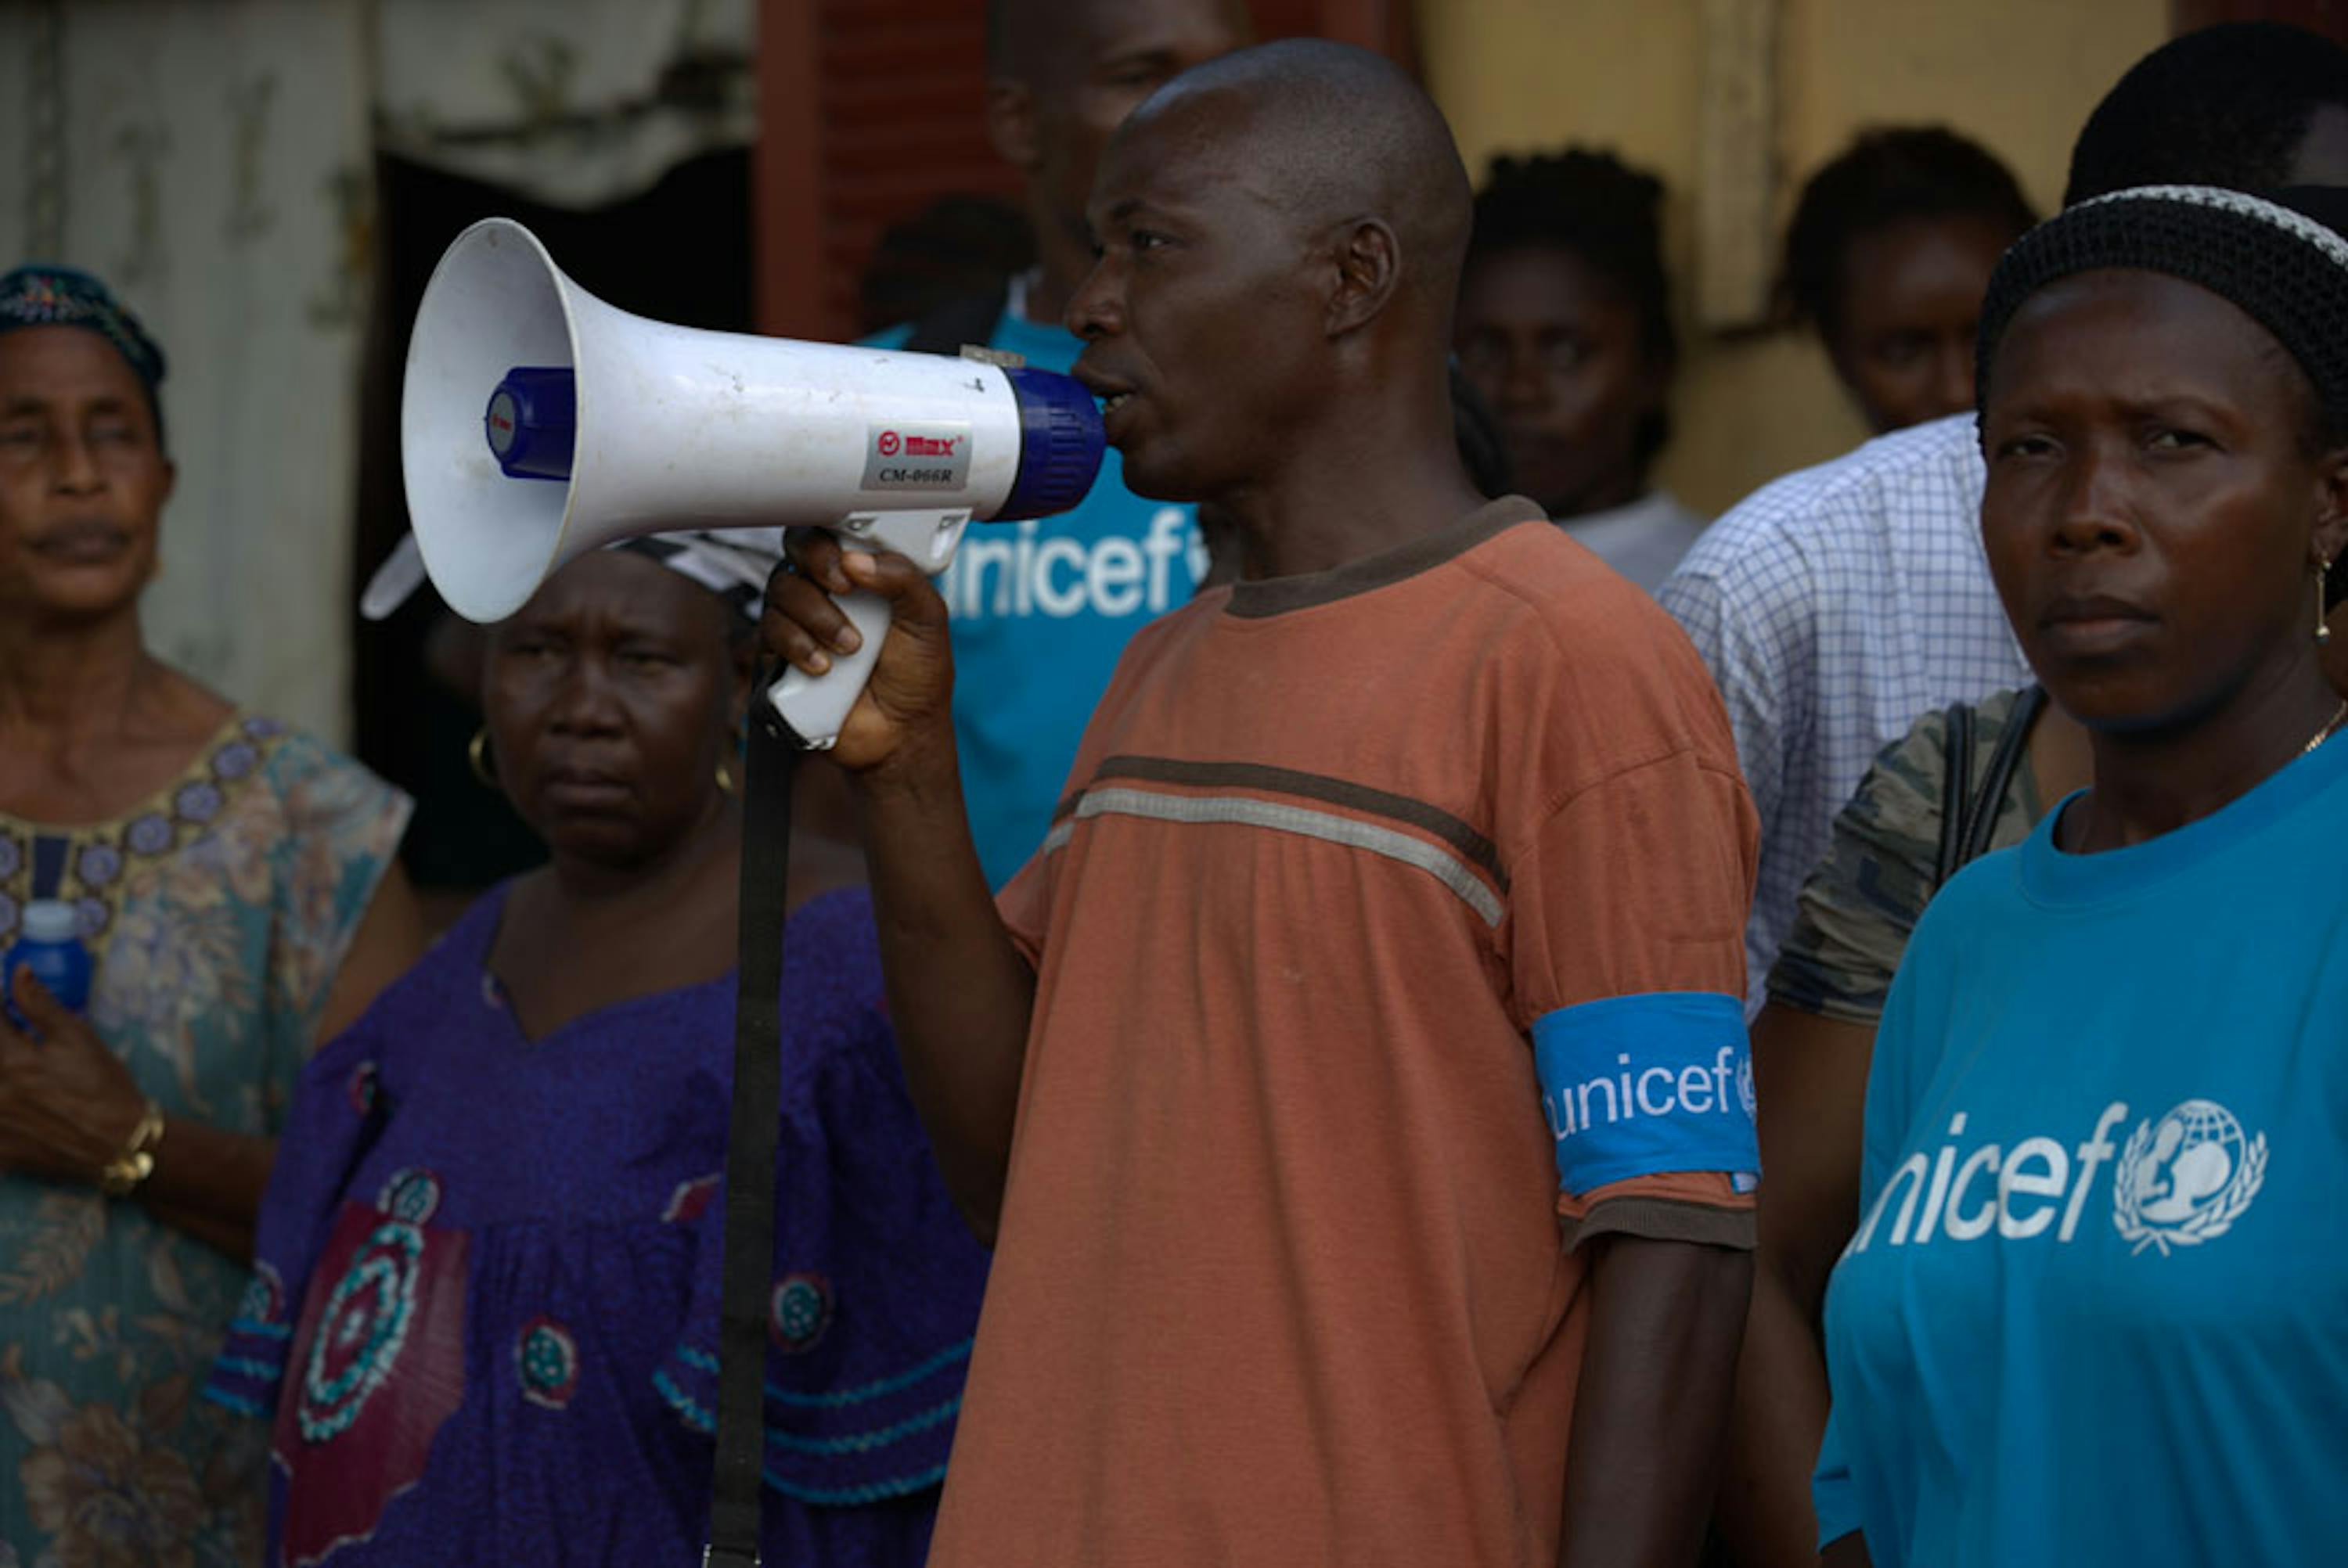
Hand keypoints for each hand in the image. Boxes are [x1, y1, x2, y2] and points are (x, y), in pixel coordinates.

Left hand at [0, 965, 146, 1185]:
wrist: (120, 1144)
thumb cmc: (102, 1086)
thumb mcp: (77, 1038)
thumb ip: (40, 1004)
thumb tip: (18, 971)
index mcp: (10, 1059)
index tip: (3, 1003)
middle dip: (2, 1037)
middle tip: (16, 1041)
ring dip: (2, 1073)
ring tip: (17, 1071)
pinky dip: (3, 1114)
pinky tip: (15, 1106)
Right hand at [759, 529, 956, 776]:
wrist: (899, 735)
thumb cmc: (917, 676)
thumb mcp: (928, 620)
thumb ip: (904, 579)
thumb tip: (856, 560)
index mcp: (862, 574)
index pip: (833, 532)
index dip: (832, 538)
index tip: (850, 565)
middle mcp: (826, 591)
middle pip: (796, 551)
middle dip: (818, 567)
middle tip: (843, 591)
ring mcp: (800, 622)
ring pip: (781, 591)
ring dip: (816, 617)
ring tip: (849, 649)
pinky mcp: (780, 655)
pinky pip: (768, 632)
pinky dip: (797, 646)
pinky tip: (824, 668)